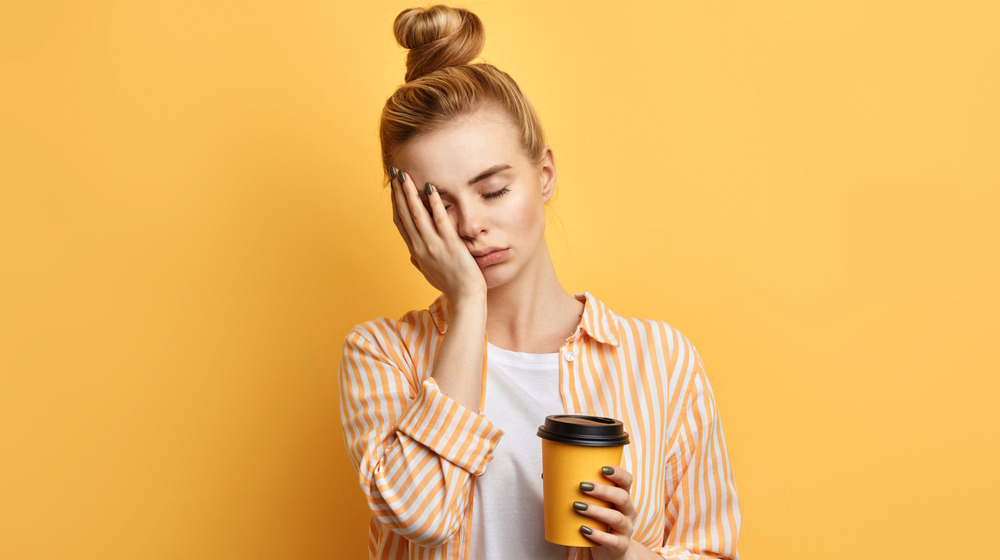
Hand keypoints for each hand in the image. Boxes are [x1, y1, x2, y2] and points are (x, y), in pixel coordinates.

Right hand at [390, 167, 486, 302]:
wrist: (465, 297)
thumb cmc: (450, 285)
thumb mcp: (429, 273)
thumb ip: (419, 261)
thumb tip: (411, 255)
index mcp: (416, 251)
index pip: (401, 222)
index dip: (395, 203)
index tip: (394, 188)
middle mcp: (420, 247)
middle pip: (405, 214)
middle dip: (399, 192)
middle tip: (395, 173)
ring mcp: (434, 245)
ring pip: (417, 214)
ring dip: (410, 193)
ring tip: (405, 176)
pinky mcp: (450, 244)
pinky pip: (439, 220)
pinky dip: (434, 203)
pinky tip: (431, 188)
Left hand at [578, 466, 655, 559]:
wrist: (612, 552)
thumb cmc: (599, 523)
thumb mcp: (596, 506)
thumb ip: (580, 493)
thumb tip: (546, 476)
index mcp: (622, 498)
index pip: (627, 481)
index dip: (618, 473)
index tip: (602, 468)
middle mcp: (628, 512)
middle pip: (622, 497)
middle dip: (603, 490)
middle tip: (583, 486)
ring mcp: (626, 529)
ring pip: (616, 518)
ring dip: (597, 511)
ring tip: (578, 506)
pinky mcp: (621, 545)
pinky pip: (612, 540)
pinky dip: (598, 535)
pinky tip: (584, 529)